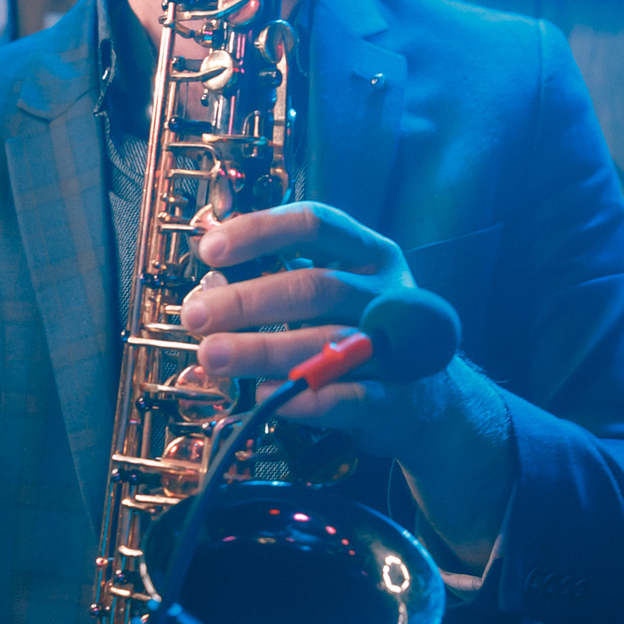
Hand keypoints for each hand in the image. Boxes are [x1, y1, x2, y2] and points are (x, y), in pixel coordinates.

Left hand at [179, 201, 513, 562]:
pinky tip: (263, 396)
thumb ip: (276, 278)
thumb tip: (210, 284)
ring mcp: (394, 346)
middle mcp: (386, 293)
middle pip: (315, 287)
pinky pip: (347, 398)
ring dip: (262, 350)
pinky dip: (303, 400)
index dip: (260, 231)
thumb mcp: (330, 289)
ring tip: (212, 356)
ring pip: (327, 344)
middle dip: (247, 301)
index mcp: (369, 252)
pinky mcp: (394, 398)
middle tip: (196, 316)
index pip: (315, 223)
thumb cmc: (360, 331)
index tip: (210, 250)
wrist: (428, 398)